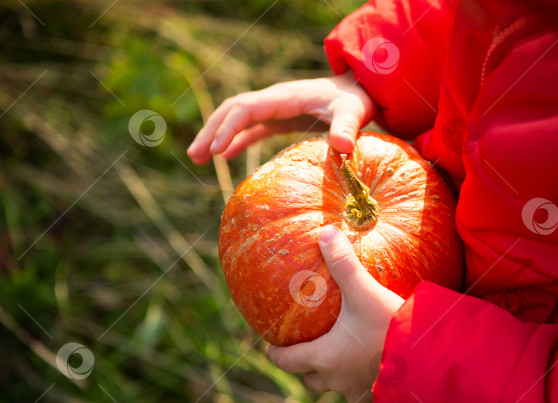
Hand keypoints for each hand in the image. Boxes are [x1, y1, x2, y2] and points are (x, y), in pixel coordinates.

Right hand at [187, 71, 374, 163]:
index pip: (246, 108)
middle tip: (195, 155)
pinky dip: (235, 140)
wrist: (361, 90)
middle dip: (212, 130)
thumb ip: (347, 128)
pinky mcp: (281, 119)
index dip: (228, 127)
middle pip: (232, 110)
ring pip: (236, 118)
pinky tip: (224, 158)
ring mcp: (275, 109)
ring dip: (217, 135)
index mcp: (284, 97)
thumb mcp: (353, 112)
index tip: (216, 150)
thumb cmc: (357, 100)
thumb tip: (343, 147)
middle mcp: (274, 100)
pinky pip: (251, 128)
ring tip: (197, 158)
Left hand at [269, 225, 403, 402]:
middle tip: (310, 345)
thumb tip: (325, 232)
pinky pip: (363, 391)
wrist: (427, 360)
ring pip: (337, 386)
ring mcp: (359, 392)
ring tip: (343, 353)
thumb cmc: (390, 328)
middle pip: (310, 378)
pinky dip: (362, 378)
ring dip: (335, 373)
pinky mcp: (381, 397)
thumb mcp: (364, 291)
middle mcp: (338, 380)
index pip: (286, 361)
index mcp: (325, 357)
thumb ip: (344, 263)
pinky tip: (374, 362)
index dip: (276, 352)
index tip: (272, 344)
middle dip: (307, 364)